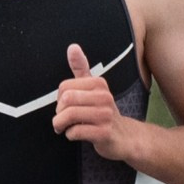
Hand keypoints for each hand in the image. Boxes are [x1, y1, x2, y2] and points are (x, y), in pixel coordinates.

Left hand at [51, 43, 140, 160]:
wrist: (124, 137)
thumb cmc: (103, 112)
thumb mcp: (93, 88)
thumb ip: (81, 68)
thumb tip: (72, 46)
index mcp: (99, 84)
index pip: (64, 87)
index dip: (59, 99)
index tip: (65, 107)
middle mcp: (104, 97)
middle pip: (66, 100)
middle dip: (58, 112)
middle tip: (62, 119)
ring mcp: (105, 115)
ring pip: (69, 115)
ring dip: (61, 125)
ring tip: (64, 128)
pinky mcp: (104, 133)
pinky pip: (76, 132)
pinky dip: (70, 135)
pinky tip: (76, 134)